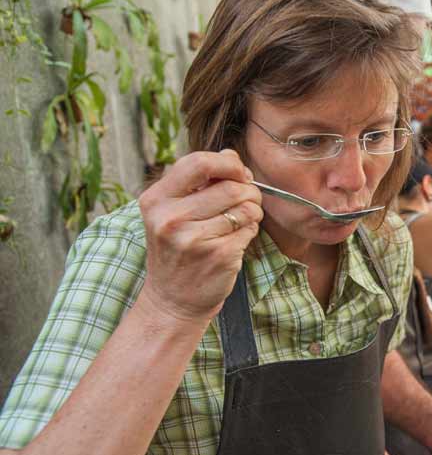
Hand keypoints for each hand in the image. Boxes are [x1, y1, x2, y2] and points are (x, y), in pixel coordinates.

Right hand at [139, 150, 262, 321]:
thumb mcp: (173, 211)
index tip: (238, 174)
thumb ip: (199, 181)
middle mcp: (170, 218)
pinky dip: (251, 230)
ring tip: (240, 221)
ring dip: (252, 211)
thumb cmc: (177, 250)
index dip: (228, 164)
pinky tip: (237, 239)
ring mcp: (193, 239)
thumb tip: (230, 154)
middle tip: (247, 200)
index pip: (199, 162)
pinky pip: (250, 229)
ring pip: (245, 207)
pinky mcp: (218, 256)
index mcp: (156, 199)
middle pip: (231, 186)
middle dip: (248, 190)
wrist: (172, 300)